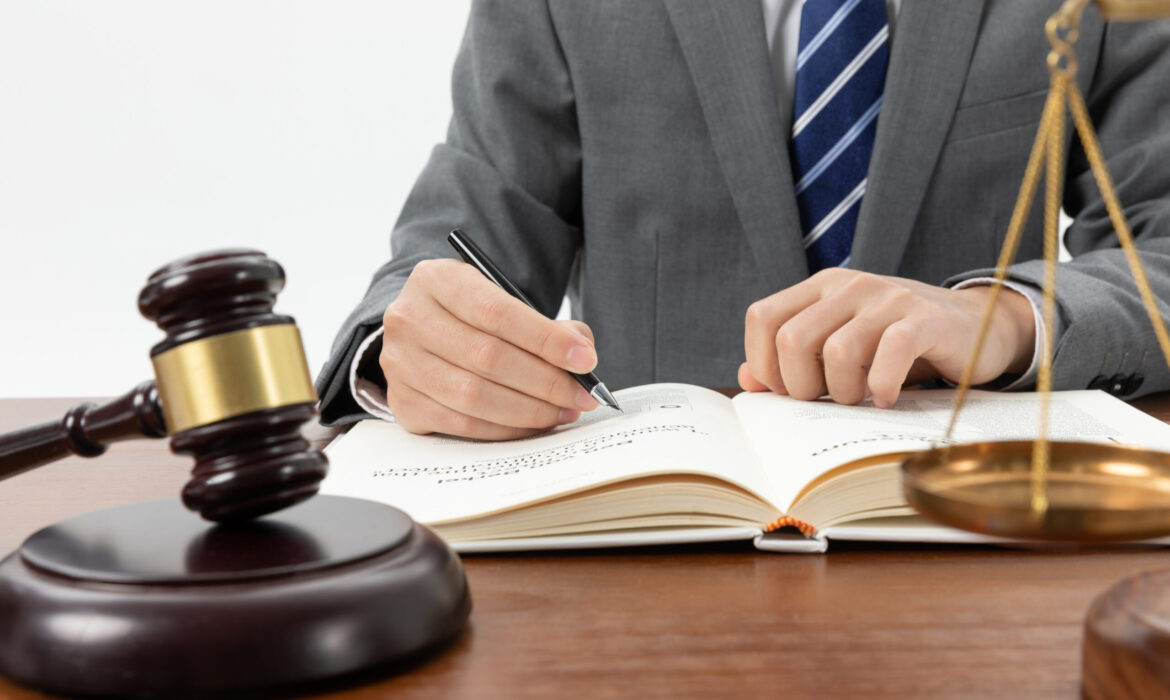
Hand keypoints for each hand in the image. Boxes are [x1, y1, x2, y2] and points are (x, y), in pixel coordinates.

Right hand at [380, 258, 599, 439]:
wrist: (423, 330)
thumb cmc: (471, 316)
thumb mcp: (502, 299)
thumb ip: (546, 325)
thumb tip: (580, 354)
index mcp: (436, 280)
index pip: (497, 312)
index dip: (546, 340)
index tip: (585, 360)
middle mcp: (410, 319)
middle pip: (488, 357)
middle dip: (546, 382)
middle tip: (582, 395)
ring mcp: (400, 363)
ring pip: (473, 396)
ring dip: (529, 410)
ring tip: (563, 410)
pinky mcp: (402, 402)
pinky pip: (461, 424)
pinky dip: (504, 429)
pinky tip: (532, 424)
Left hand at [738, 269, 1035, 406]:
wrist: (975, 327)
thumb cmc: (896, 345)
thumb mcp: (840, 346)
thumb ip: (792, 361)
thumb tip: (748, 380)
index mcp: (821, 288)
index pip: (762, 318)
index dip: (764, 363)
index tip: (788, 390)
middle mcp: (850, 286)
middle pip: (792, 339)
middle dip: (801, 386)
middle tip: (827, 399)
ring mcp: (888, 299)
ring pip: (837, 352)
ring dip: (843, 391)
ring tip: (861, 398)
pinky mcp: (925, 320)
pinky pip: (889, 354)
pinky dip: (882, 386)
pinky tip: (887, 398)